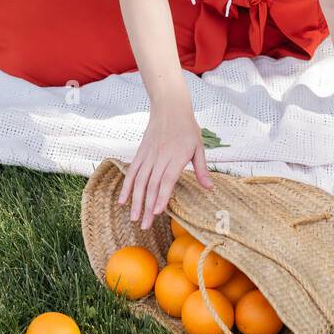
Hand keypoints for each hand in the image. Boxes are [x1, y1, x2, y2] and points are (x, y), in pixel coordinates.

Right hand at [118, 102, 214, 229]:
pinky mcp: (140, 153)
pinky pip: (132, 172)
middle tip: (144, 226)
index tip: (158, 211)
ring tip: (133, 217)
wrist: (169, 107)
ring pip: (139, 181)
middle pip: (152, 185)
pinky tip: (123, 200)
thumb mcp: (199, 147)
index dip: (162, 196)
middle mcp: (160, 157)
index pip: (167, 180)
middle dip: (147, 207)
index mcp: (177, 157)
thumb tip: (210, 188)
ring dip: (135, 200)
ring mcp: (148, 155)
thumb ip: (202, 169)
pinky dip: (126, 186)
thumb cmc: (187, 127)